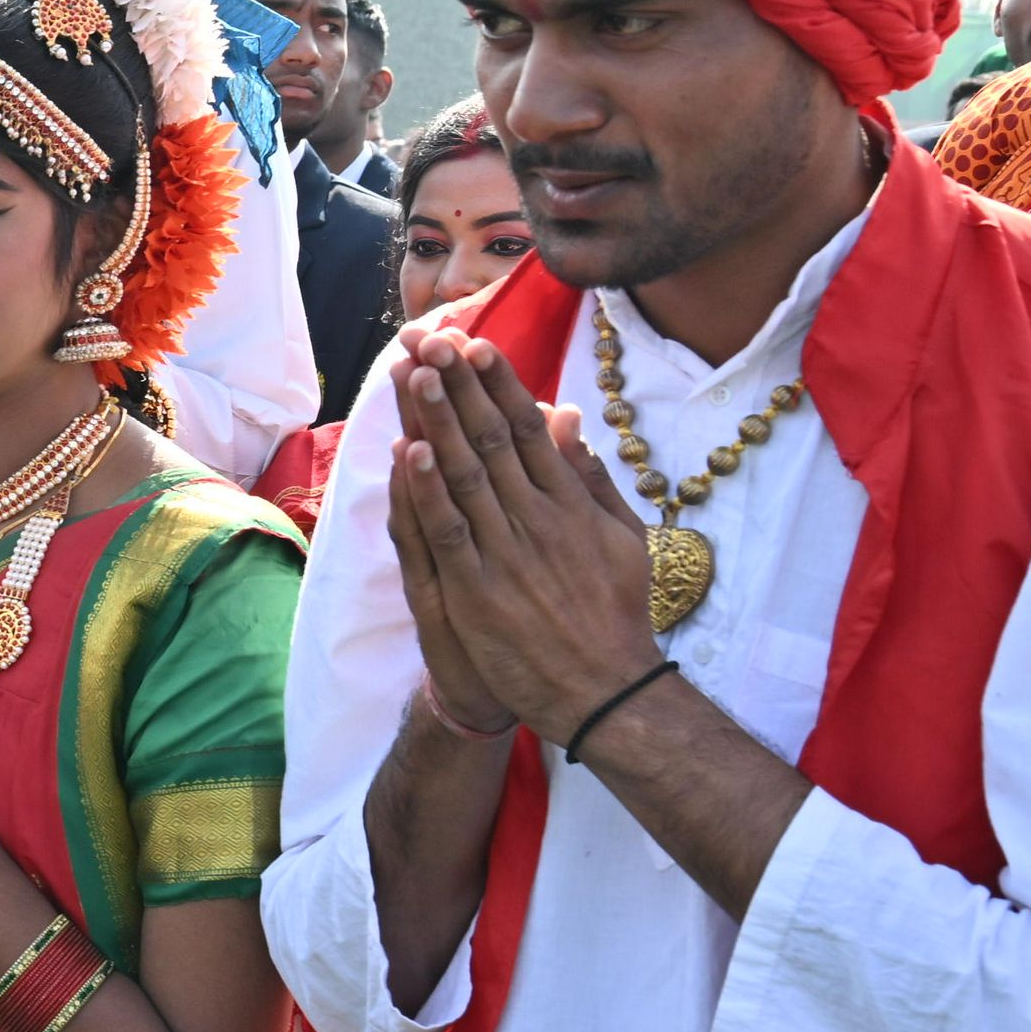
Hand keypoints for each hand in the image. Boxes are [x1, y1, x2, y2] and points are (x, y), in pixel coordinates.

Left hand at [389, 333, 661, 743]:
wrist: (604, 690)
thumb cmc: (613, 613)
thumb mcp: (621, 537)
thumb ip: (591, 477)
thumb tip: (568, 418)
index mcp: (572, 503)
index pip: (530, 429)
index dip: (500, 385)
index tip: (476, 345)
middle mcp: (540, 519)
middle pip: (493, 439)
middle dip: (459, 387)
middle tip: (431, 340)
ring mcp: (508, 554)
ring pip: (466, 475)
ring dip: (437, 422)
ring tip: (414, 374)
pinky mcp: (478, 592)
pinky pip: (448, 532)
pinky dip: (427, 492)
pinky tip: (409, 453)